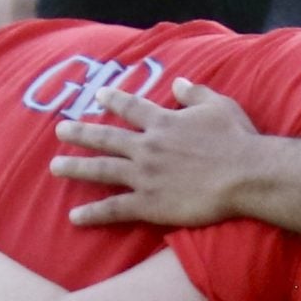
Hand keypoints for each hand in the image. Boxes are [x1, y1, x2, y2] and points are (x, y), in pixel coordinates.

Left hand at [50, 80, 265, 226]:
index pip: (131, 107)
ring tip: (56, 167)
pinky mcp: (149, 204)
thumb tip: (178, 83)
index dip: (113, 100)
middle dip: (81, 133)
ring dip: (76, 168)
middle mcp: (146, 146)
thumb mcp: (219, 105)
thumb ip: (195, 93)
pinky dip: (93, 213)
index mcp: (163, 121)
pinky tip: (74, 217)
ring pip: (101, 170)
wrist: (244, 176)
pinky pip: (114, 208)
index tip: (98, 96)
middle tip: (60, 130)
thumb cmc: (237, 140)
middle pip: (105, 137)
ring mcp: (144, 176)